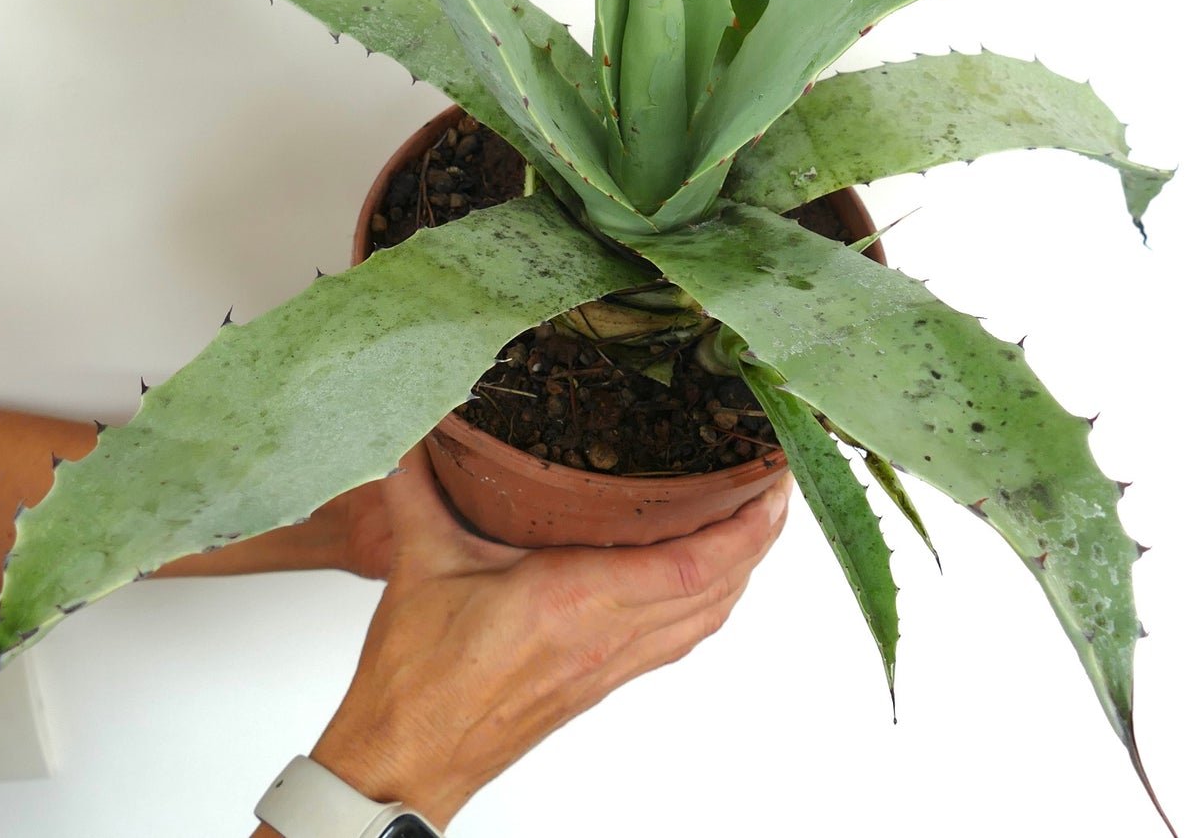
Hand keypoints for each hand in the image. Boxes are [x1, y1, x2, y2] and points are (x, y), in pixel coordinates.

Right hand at [306, 446, 790, 828]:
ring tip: (757, 519)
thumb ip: (419, 484)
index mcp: (576, 599)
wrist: (407, 757)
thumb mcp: (420, 560)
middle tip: (778, 482)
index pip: (693, 563)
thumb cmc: (417, 677)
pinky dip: (711, 600)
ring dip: (743, 570)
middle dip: (761, 535)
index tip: (772, 480)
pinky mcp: (603, 679)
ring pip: (707, 618)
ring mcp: (612, 663)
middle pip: (720, 589)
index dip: (747, 525)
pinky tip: (710, 575)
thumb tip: (421, 427)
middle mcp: (608, 635)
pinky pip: (680, 637)